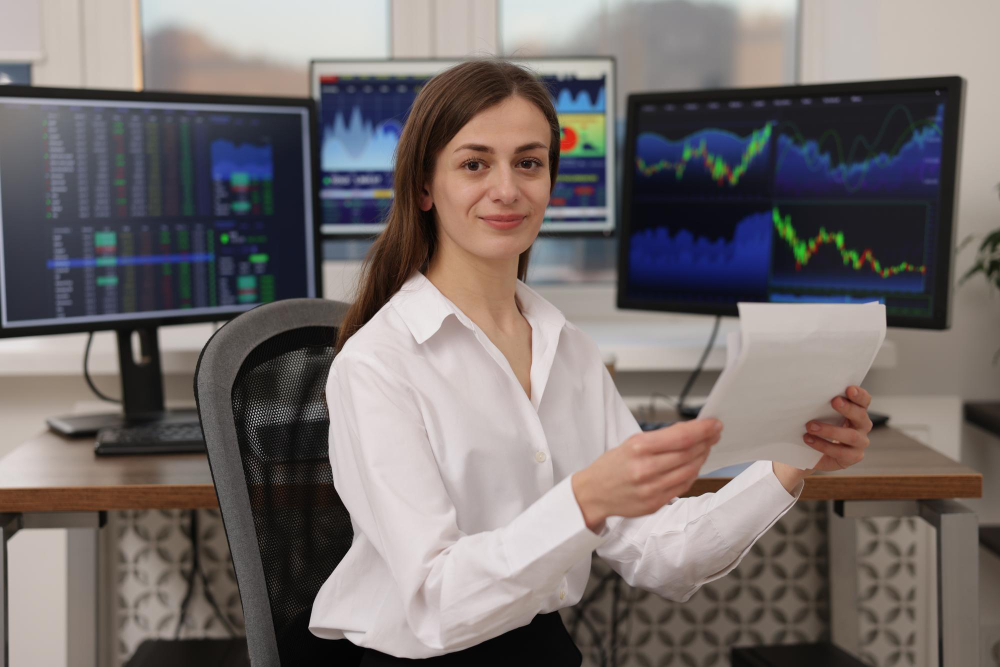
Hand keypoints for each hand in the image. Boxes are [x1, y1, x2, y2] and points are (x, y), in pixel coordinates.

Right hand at [572, 419, 722, 532]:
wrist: (594, 493)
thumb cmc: (612, 466)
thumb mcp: (631, 442)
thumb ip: (660, 438)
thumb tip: (690, 430)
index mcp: (637, 448)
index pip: (680, 437)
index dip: (702, 430)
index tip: (714, 424)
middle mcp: (645, 469)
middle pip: (688, 453)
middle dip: (706, 441)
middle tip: (714, 433)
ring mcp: (651, 489)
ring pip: (690, 470)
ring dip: (702, 456)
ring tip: (705, 447)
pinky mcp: (655, 503)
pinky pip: (683, 486)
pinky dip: (693, 473)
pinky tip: (694, 464)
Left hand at [802, 385, 872, 472]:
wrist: (810, 452)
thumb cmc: (817, 427)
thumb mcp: (820, 414)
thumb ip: (821, 405)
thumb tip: (806, 394)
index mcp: (857, 412)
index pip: (864, 401)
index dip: (859, 395)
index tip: (849, 389)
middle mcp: (862, 426)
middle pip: (861, 416)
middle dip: (848, 408)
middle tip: (834, 401)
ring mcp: (860, 443)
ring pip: (851, 436)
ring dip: (830, 430)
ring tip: (811, 426)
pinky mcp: (852, 457)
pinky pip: (841, 452)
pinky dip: (823, 445)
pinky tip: (809, 439)